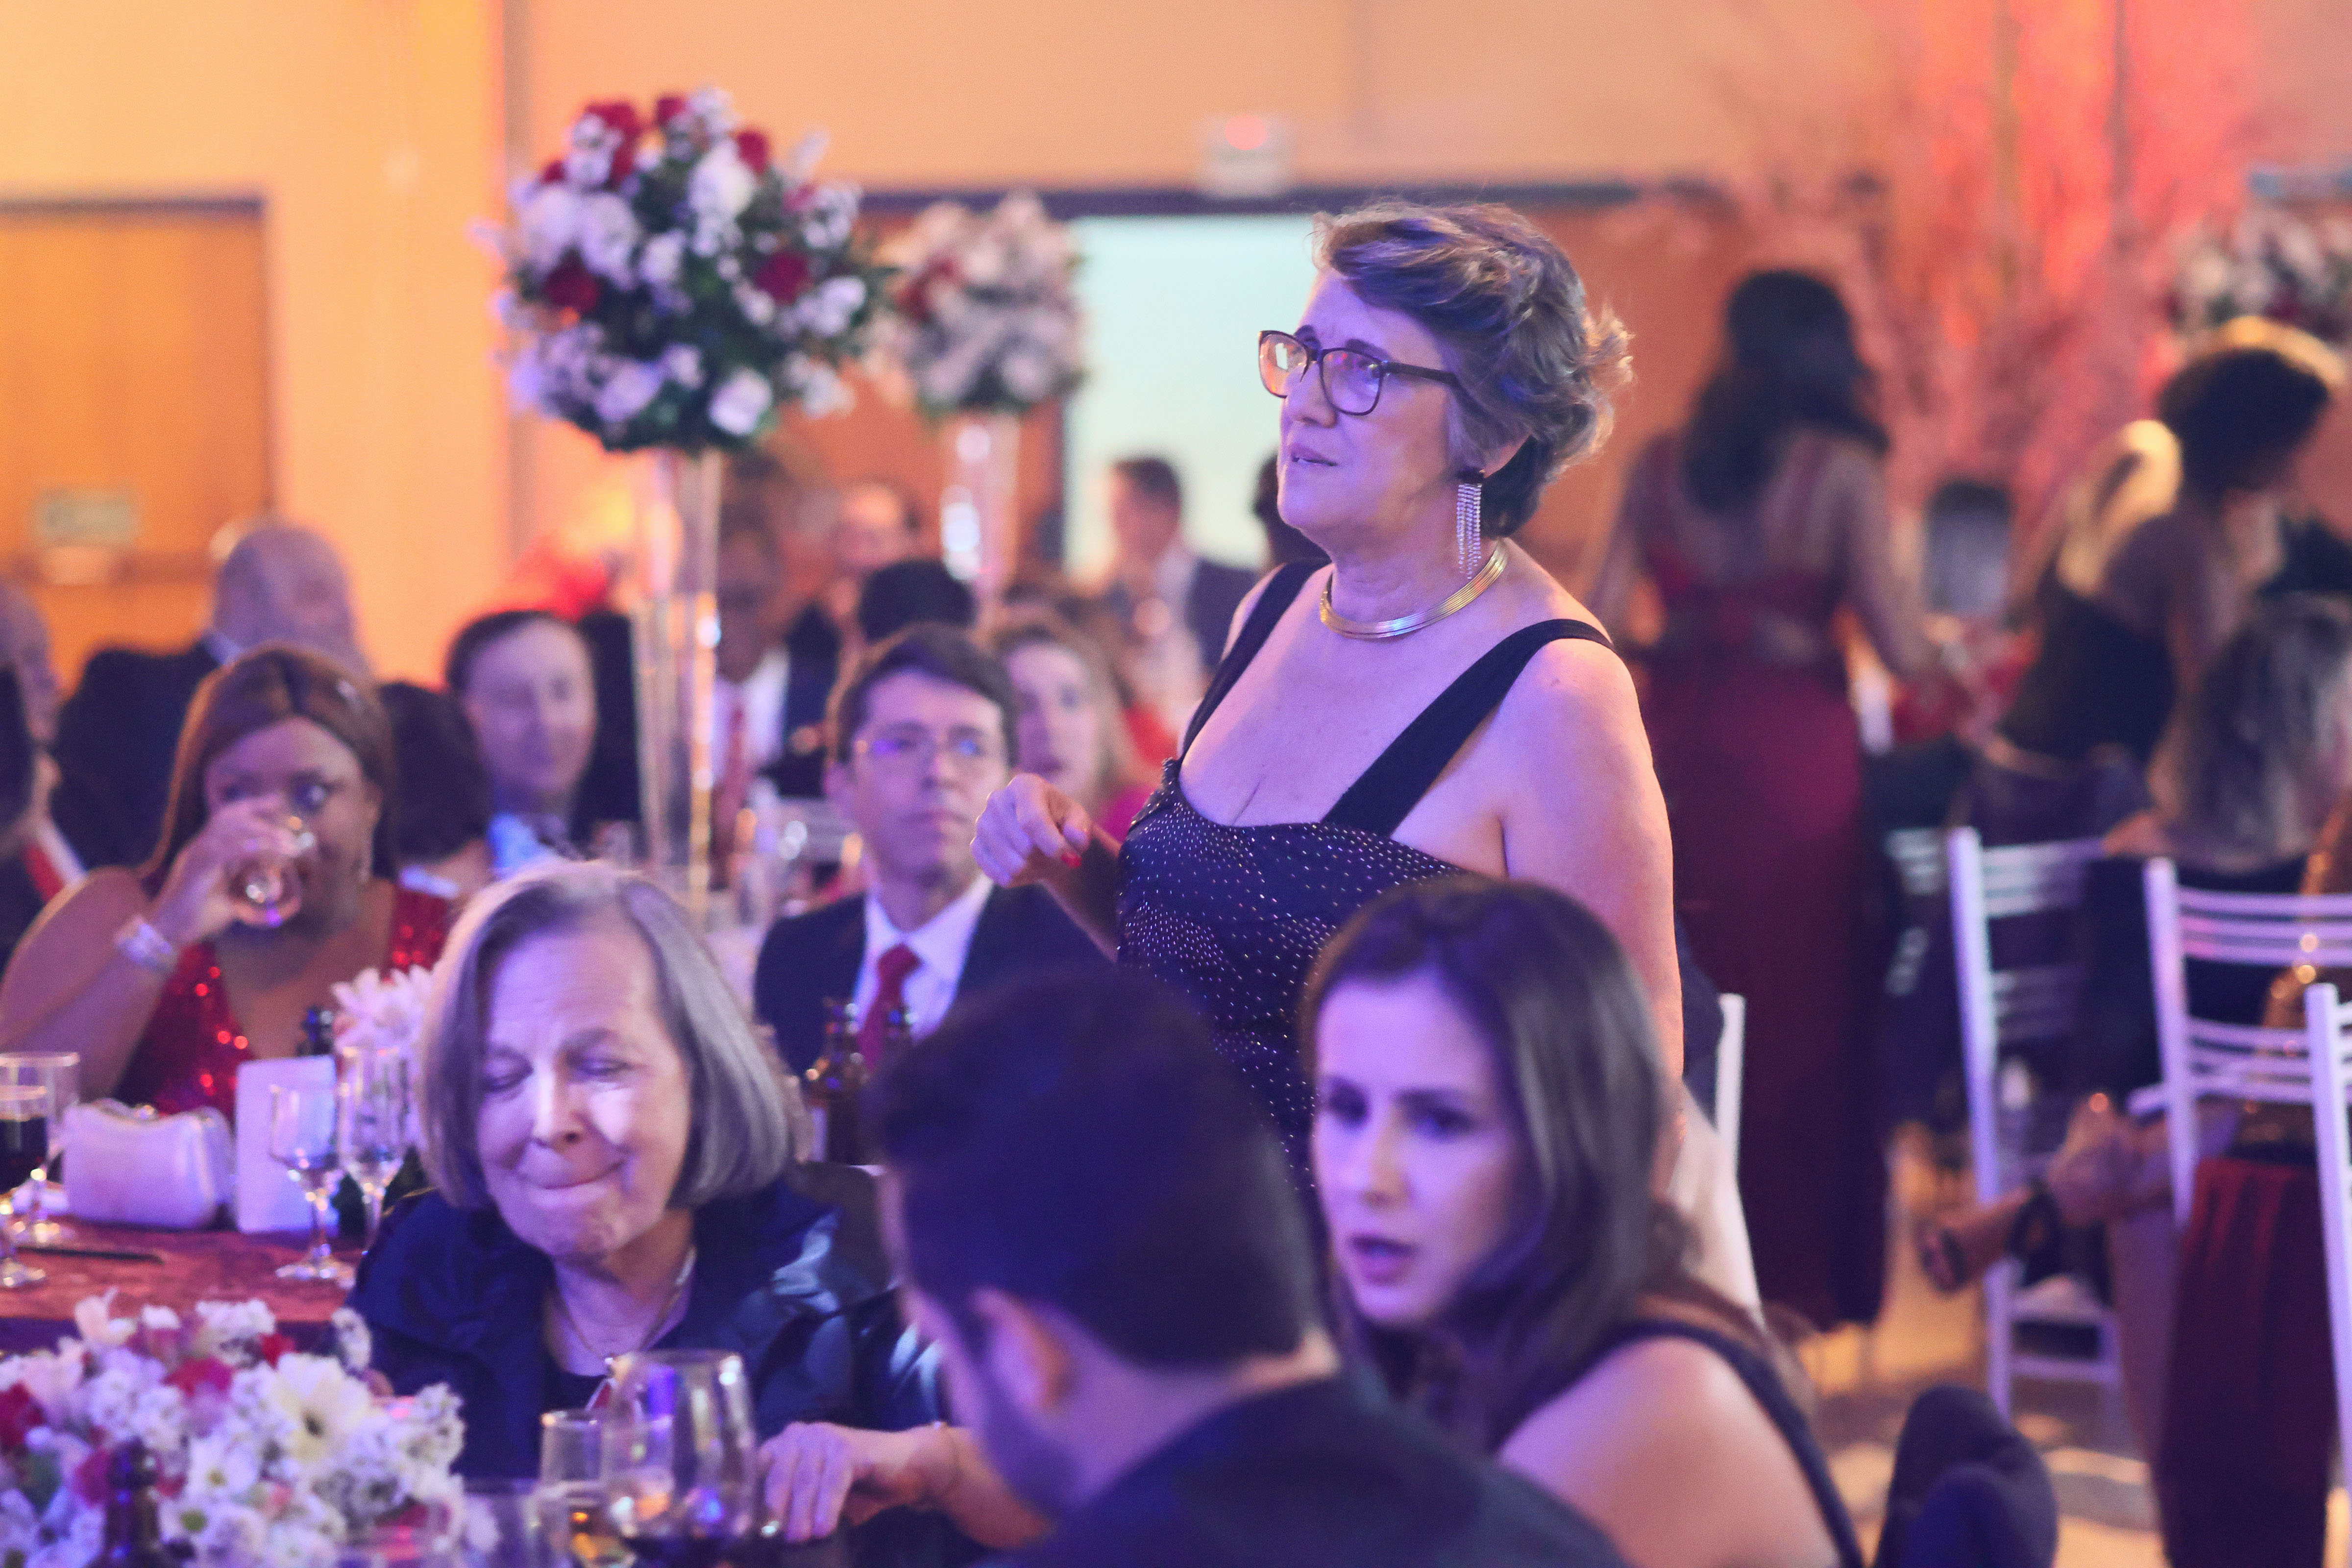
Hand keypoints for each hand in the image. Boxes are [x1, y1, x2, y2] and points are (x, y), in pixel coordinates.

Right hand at [147, 798, 306, 948]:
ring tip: (289, 843)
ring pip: (229, 829)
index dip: (252, 806)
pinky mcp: (196, 869)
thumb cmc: (199, 916)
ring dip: (263, 833)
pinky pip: (226, 851)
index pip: (228, 818)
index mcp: (207, 850)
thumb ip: (249, 886)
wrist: (169, 932)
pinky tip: (271, 852)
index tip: (278, 801)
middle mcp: (200, 847)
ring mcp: (196, 855)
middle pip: (229, 816)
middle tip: (289, 823)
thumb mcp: (232, 897)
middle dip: (260, 811)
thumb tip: (276, 882)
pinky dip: (252, 849)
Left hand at [760, 1422, 942, 1542]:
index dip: (750, 1498)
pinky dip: (828, 1505)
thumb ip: (793, 1510)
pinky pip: (834, 1479)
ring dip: (801, 1512)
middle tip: (774, 1539)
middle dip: (775, 1510)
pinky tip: (826, 1528)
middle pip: (780, 1474)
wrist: (907, 1469)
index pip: (759, 1469)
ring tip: (799, 1539)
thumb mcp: (818, 1502)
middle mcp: (801, 1434)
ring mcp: (826, 1437)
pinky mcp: (850, 1446)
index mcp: (787, 1445)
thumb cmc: (857, 1489)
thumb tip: (763, 1538)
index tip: (743, 1530)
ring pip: (806, 1478)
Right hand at [972, 773, 1094, 888]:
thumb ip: (1081, 828)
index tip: (1069, 858)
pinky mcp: (976, 846)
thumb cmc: (1061, 822)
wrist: (1041, 834)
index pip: (1032, 820)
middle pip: (1024, 846)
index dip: (1052, 844)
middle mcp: (997, 800)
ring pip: (1013, 865)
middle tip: (1055, 853)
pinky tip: (1026, 865)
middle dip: (1046, 856)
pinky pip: (1001, 876)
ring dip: (1034, 869)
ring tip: (1041, 858)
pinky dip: (1019, 878)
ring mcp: (982, 823)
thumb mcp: (1078, 820)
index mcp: (1024, 786)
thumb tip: (1077, 839)